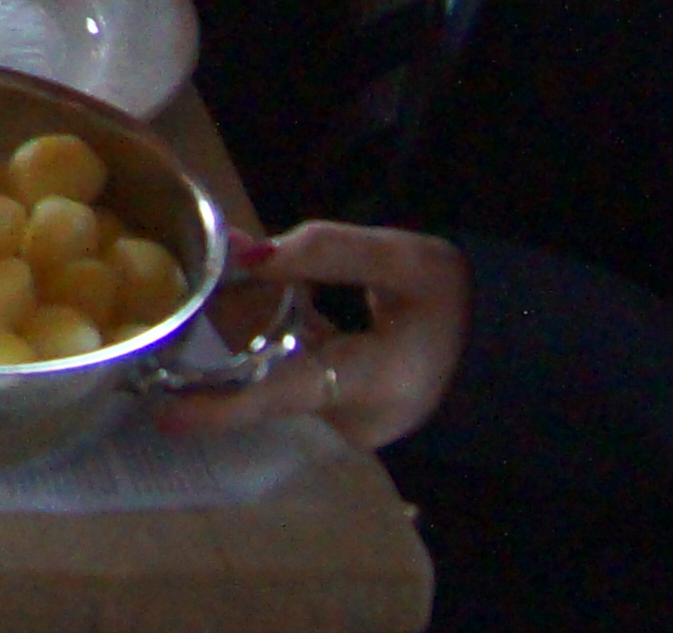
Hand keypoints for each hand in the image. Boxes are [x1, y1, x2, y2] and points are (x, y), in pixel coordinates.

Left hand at [160, 224, 469, 452]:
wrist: (507, 344)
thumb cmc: (462, 303)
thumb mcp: (404, 260)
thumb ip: (326, 251)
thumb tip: (248, 254)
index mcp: (371, 385)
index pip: (282, 398)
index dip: (220, 408)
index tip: (164, 415)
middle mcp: (352, 418)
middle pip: (267, 378)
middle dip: (229, 333)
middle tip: (197, 285)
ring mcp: (350, 420)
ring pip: (280, 374)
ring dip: (255, 329)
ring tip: (230, 276)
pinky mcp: (349, 410)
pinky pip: (300, 372)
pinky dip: (282, 337)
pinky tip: (272, 291)